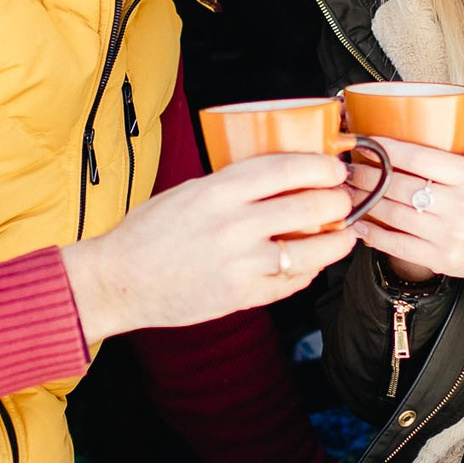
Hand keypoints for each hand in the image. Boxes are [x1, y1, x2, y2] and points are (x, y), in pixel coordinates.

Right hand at [62, 152, 358, 345]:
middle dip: (338, 201)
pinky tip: (313, 262)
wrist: (119, 280)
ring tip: (344, 235)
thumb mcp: (189, 191)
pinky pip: (293, 282)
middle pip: (311, 207)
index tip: (335, 168)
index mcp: (219, 191)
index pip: (287, 169)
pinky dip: (310, 270)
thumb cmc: (148, 232)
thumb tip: (281, 177)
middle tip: (343, 198)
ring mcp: (242, 264)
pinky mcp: (242, 296)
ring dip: (337, 241)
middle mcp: (234, 226)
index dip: (321, 167)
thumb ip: (234, 185)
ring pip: (313, 250)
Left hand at [346, 86, 463, 295]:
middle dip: (368, 176)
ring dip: (364, 202)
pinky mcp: (440, 258)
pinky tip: (357, 223)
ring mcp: (450, 235)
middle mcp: (461, 206)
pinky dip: (373, 235)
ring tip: (346, 191)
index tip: (366, 142)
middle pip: (401, 187)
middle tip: (348, 167)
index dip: (387, 150)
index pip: (419, 158)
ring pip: (395, 215)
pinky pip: (398, 245)